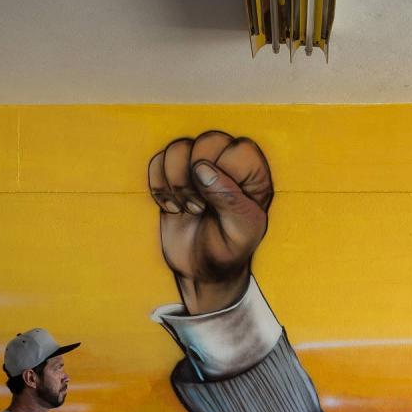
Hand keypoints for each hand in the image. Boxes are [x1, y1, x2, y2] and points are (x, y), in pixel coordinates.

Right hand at [147, 131, 272, 313]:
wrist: (201, 271)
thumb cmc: (228, 251)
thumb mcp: (240, 232)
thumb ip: (229, 199)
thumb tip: (202, 168)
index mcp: (253, 174)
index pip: (236, 148)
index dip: (222, 174)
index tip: (220, 203)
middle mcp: (227, 163)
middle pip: (205, 140)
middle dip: (197, 178)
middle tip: (199, 208)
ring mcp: (198, 167)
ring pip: (178, 147)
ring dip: (175, 182)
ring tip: (186, 208)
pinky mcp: (173, 176)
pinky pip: (158, 160)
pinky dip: (158, 185)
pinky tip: (171, 207)